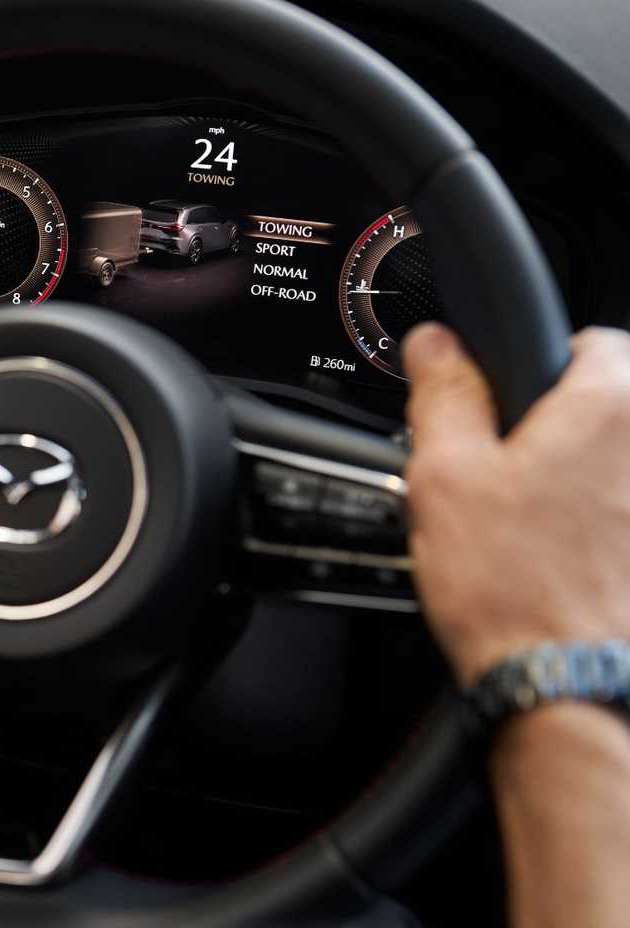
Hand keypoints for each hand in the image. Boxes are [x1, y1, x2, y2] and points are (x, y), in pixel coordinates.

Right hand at [403, 323, 629, 685]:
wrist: (568, 685)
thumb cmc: (512, 587)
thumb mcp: (444, 476)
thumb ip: (443, 392)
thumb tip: (436, 343)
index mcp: (610, 401)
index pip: (588, 338)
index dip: (534, 371)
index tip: (504, 412)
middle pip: (612, 404)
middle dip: (566, 429)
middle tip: (511, 480)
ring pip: (622, 465)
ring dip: (592, 481)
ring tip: (540, 532)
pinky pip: (628, 510)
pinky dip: (609, 526)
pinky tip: (573, 564)